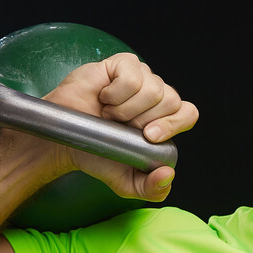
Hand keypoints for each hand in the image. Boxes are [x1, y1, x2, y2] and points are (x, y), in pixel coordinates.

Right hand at [44, 53, 198, 200]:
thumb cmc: (97, 155)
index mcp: (163, 120)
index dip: (173, 123)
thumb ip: (152, 189)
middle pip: (171, 100)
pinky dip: (115, 93)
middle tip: (120, 126)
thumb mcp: (126, 183)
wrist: (64, 140)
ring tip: (109, 114)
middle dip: (143, 119)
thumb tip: (168, 175)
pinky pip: (132, 76)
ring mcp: (142, 76)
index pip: (188, 113)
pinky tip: (104, 98)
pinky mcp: (124, 64)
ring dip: (125, 108)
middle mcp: (157, 96)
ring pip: (152, 89)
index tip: (148, 136)